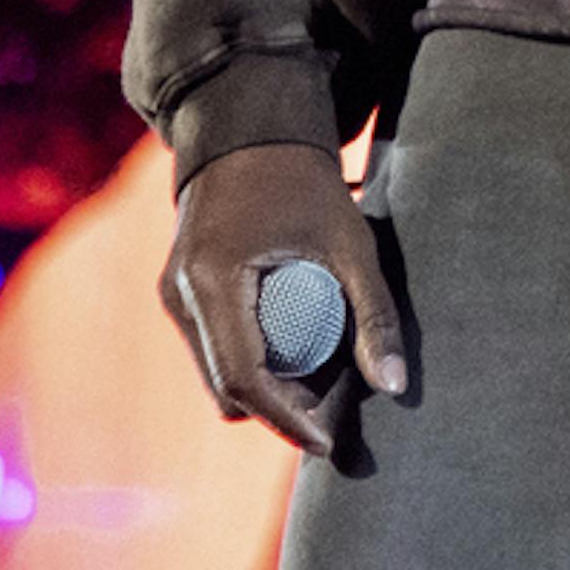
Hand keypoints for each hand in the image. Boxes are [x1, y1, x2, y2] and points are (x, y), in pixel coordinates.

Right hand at [158, 140, 406, 456]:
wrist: (251, 126)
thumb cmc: (305, 180)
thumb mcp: (349, 241)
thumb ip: (374, 313)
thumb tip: (395, 389)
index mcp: (213, 281)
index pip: (245, 379)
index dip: (288, 419)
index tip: (330, 443)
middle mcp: (181, 295)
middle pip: (227, 388)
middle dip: (280, 410)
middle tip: (337, 410)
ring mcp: (174, 294)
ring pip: (218, 374)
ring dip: (265, 389)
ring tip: (323, 378)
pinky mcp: (180, 290)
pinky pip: (213, 349)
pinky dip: (251, 361)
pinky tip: (294, 349)